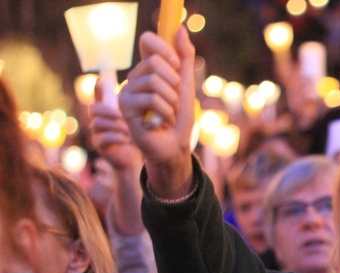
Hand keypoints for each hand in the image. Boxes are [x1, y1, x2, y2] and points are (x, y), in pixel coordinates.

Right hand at [89, 88, 143, 173]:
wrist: (135, 158)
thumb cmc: (136, 134)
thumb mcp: (137, 116)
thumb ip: (136, 102)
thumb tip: (146, 84)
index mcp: (108, 110)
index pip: (99, 96)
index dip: (98, 88)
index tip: (101, 79)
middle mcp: (99, 119)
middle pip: (93, 108)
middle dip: (107, 110)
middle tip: (121, 114)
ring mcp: (98, 133)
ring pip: (97, 123)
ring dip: (114, 125)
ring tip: (128, 129)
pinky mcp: (101, 146)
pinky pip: (102, 138)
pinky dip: (115, 137)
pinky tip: (126, 139)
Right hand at [119, 27, 194, 197]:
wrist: (174, 146)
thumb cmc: (179, 118)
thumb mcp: (185, 85)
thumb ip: (184, 58)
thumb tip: (180, 28)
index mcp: (148, 71)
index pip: (148, 42)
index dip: (164, 48)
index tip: (176, 64)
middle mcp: (134, 78)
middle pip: (155, 62)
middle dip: (174, 84)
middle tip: (174, 101)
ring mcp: (127, 92)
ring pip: (154, 81)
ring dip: (171, 101)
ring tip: (169, 114)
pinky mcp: (125, 108)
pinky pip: (151, 98)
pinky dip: (165, 112)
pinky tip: (161, 122)